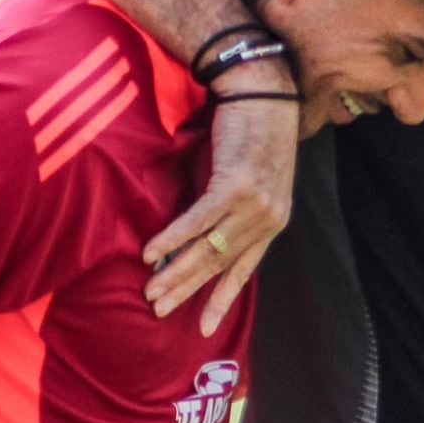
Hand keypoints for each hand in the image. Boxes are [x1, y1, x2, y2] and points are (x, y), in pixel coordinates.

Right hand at [143, 93, 298, 334]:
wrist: (264, 93)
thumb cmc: (254, 130)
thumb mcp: (252, 176)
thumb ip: (234, 206)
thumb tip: (202, 230)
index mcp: (273, 221)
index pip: (244, 270)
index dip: (222, 299)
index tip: (204, 329)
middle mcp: (267, 218)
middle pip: (220, 264)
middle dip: (187, 290)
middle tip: (159, 310)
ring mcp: (253, 204)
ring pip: (208, 249)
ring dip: (175, 272)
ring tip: (150, 290)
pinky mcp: (235, 186)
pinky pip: (198, 222)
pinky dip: (173, 239)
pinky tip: (152, 253)